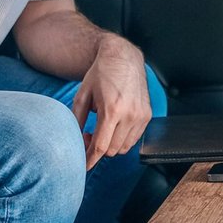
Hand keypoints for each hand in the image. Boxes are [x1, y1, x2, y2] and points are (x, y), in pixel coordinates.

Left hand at [69, 37, 150, 169]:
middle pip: (112, 150)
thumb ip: (77, 121)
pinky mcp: (148, 114)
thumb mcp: (82, 95)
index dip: (90, 159)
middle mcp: (130, 114)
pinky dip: (123, 138)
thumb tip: (74, 142)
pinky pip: (134, 138)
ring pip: (124, 147)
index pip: (101, 147)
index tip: (83, 166)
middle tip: (89, 135)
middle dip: (99, 148)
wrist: (123, 57)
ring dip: (112, 145)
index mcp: (112, 110)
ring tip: (103, 130)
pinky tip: (115, 125)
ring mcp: (141, 115)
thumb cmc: (101, 74)